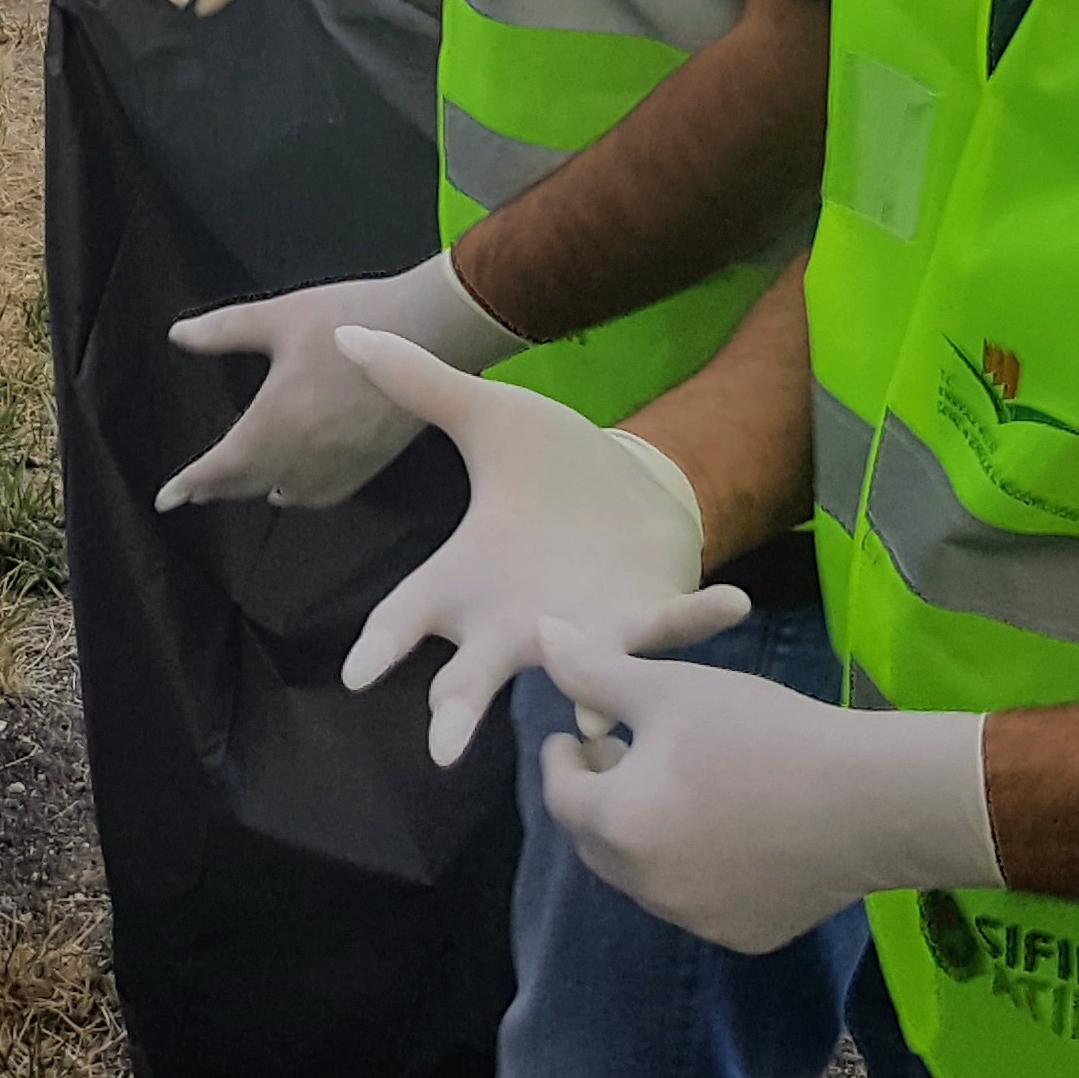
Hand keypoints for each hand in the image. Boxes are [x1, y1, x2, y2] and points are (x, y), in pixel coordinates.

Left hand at [160, 249, 520, 510]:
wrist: (431, 331)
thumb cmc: (355, 318)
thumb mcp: (278, 317)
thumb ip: (222, 331)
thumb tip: (178, 335)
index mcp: (275, 419)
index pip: (220, 467)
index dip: (189, 484)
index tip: (166, 499)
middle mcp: (304, 453)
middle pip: (248, 484)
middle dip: (216, 488)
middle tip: (194, 493)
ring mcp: (340, 463)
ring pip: (286, 494)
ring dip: (255, 492)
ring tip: (237, 487)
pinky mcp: (371, 463)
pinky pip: (325, 495)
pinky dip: (301, 496)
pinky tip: (293, 490)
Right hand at [335, 335, 719, 764]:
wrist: (629, 486)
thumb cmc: (545, 468)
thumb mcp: (487, 419)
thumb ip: (420, 384)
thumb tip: (344, 331)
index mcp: (467, 579)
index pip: (409, 617)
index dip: (382, 646)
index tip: (356, 674)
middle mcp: (518, 621)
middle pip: (474, 675)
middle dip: (461, 706)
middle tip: (443, 746)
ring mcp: (584, 630)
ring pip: (575, 677)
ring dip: (584, 693)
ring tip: (588, 723)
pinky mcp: (645, 619)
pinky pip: (673, 627)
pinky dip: (702, 619)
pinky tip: (734, 601)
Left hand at [537, 620, 1000, 953]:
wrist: (869, 801)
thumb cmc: (762, 732)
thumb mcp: (670, 689)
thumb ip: (594, 673)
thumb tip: (540, 637)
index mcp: (618, 825)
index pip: (561, 793)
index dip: (563, 757)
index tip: (578, 734)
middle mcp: (646, 887)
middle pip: (596, 841)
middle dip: (598, 797)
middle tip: (619, 756)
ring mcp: (697, 920)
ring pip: (644, 875)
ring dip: (643, 834)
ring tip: (674, 788)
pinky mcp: (745, 936)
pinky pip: (698, 900)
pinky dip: (694, 867)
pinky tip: (727, 830)